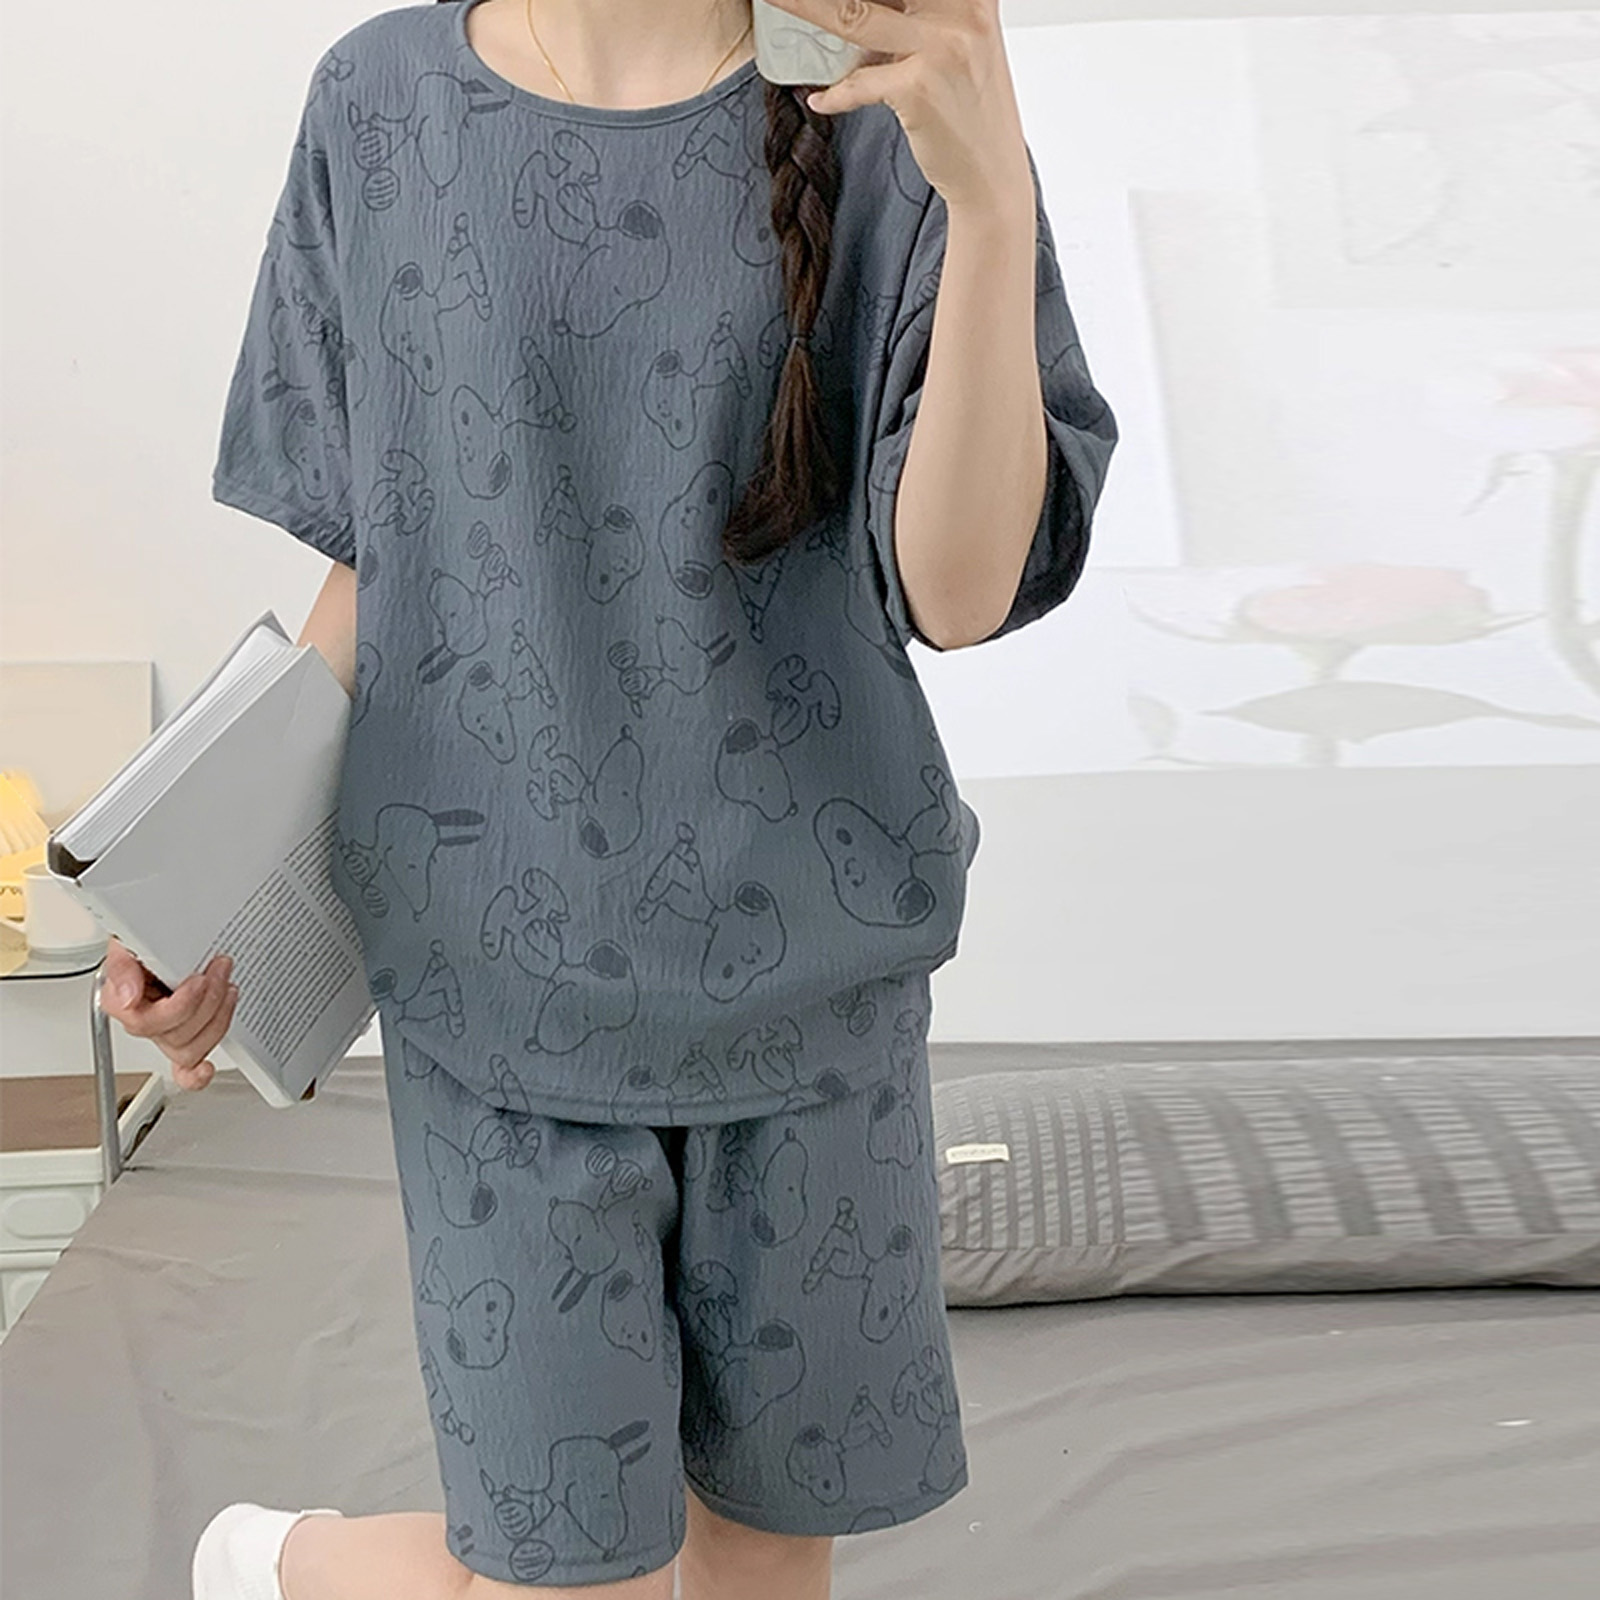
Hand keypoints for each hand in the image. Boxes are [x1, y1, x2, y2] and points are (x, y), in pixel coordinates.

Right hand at [100, 938, 239, 1090]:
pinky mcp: (184, 1037)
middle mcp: (142, 1020)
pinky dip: (195, 1076)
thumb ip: (123, 966)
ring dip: (217, 1018)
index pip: (146, 1022)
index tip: (198, 980)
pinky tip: (207, 1069)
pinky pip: (184, 1070)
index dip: (181, 1006)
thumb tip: (127, 998)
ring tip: (227, 985)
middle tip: (219, 970)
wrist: (160, 930)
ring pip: (189, 1050)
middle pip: (175, 1037)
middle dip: (206, 1002)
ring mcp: (164, 1032)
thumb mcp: (127, 939)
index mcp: (121, 1001)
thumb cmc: (143, 936)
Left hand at [765, 0, 1033, 213]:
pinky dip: (836, 94)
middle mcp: (962, 10)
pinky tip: (821, 100)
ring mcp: (942, 46)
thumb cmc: (969, 110)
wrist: (991, 175)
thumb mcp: (951, 47)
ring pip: (855, 16)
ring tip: (773, 3)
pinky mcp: (919, 87)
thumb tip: (852, 11)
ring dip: (804, 7)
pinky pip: (858, 82)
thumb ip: (913, 19)